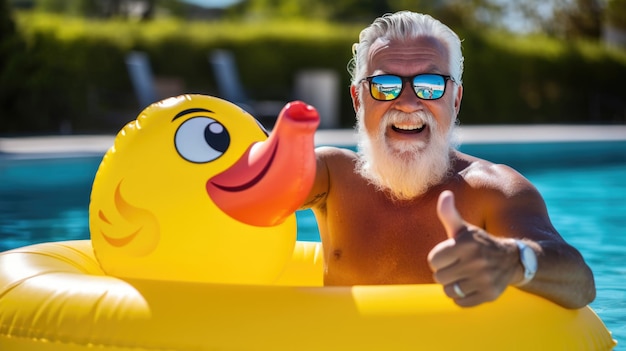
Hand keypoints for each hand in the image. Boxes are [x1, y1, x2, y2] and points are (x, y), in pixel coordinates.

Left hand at [427, 190, 518, 306]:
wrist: (512, 260)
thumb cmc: (479, 243)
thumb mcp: (464, 229)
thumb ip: (449, 214)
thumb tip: (445, 194)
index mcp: (465, 244)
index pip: (433, 260)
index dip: (438, 259)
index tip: (449, 256)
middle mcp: (476, 261)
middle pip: (439, 277)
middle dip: (445, 273)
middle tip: (457, 267)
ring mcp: (484, 279)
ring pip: (449, 291)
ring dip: (452, 286)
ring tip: (462, 277)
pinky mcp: (489, 295)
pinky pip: (461, 303)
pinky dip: (462, 298)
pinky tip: (470, 286)